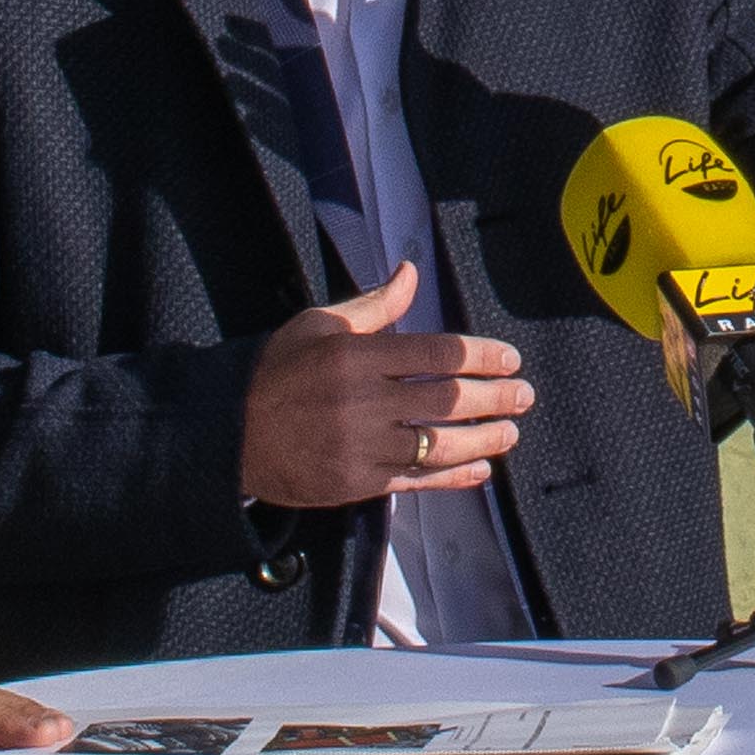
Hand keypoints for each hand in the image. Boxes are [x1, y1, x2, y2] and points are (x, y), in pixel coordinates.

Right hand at [241, 259, 532, 509]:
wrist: (230, 435)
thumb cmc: (276, 373)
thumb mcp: (318, 326)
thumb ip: (372, 305)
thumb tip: (411, 272)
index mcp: (356, 357)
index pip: (435, 354)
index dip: (480, 356)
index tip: (509, 359)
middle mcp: (363, 402)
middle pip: (446, 400)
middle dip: (493, 397)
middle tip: (525, 395)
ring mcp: (362, 446)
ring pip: (438, 444)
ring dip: (482, 439)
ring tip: (511, 432)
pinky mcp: (357, 483)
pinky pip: (417, 481)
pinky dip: (453, 477)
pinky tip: (481, 469)